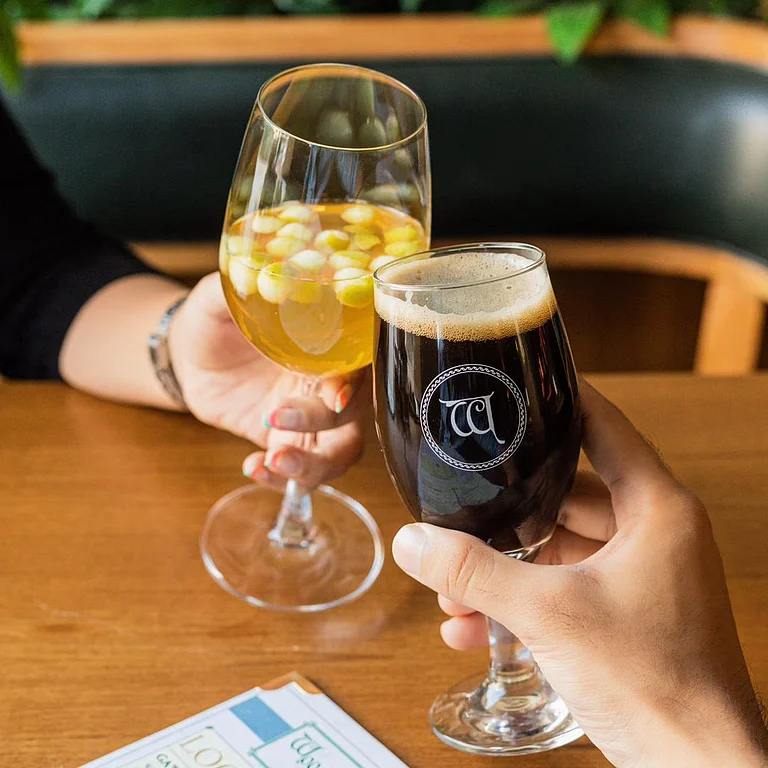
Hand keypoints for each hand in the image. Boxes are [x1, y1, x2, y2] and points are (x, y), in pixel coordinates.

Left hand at [169, 274, 366, 487]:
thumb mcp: (218, 298)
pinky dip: (282, 480)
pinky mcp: (285, 444)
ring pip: (340, 453)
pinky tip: (253, 467)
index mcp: (325, 345)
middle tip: (277, 418)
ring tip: (272, 461)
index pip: (360, 364)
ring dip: (313, 466)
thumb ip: (239, 288)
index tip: (332, 393)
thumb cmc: (212, 319)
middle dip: (324, 424)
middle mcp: (325, 383)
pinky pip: (300, 472)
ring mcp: (309, 419)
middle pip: (354, 415)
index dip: (355, 382)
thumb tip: (251, 274)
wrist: (187, 356)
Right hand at [392, 381, 767, 767]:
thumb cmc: (654, 682)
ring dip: (507, 567)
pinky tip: (474, 628)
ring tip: (453, 588)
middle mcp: (652, 534)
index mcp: (655, 509)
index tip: (520, 381)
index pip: (603, 426)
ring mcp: (640, 576)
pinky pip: (565, 589)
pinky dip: (524, 601)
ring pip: (559, 550)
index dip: (560, 398)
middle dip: (506, 514)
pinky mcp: (625, 613)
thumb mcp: (550, 614)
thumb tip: (414, 542)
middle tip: (459, 510)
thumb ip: (475, 574)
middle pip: (564, 495)